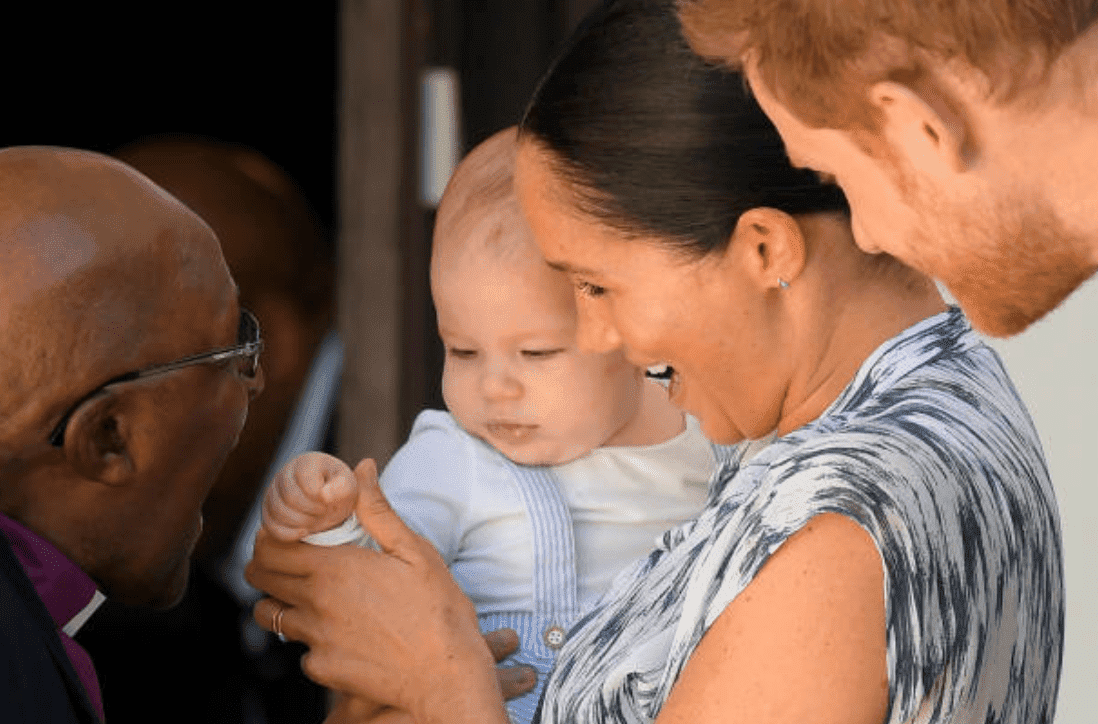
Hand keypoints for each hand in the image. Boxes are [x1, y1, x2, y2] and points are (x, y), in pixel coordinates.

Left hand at [247, 459, 509, 723]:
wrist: (448, 677)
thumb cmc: (439, 611)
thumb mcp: (416, 552)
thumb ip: (379, 511)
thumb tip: (361, 467)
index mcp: (335, 568)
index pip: (270, 546)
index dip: (270, 536)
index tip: (287, 532)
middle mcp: (316, 603)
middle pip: (259, 578)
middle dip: (267, 563)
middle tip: (292, 559)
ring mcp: (316, 640)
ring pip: (271, 616)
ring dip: (283, 602)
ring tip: (313, 597)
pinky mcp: (323, 670)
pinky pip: (302, 651)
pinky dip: (314, 641)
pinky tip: (343, 635)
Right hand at [262, 451, 358, 540]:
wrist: (329, 501)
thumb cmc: (339, 490)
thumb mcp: (348, 485)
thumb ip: (342, 487)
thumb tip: (323, 495)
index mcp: (306, 462)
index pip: (305, 481)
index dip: (319, 497)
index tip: (329, 501)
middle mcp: (285, 473)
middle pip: (290, 497)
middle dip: (311, 510)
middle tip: (324, 512)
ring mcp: (273, 492)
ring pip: (278, 511)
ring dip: (301, 522)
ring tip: (316, 520)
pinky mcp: (268, 510)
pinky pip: (270, 525)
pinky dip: (288, 533)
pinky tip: (304, 532)